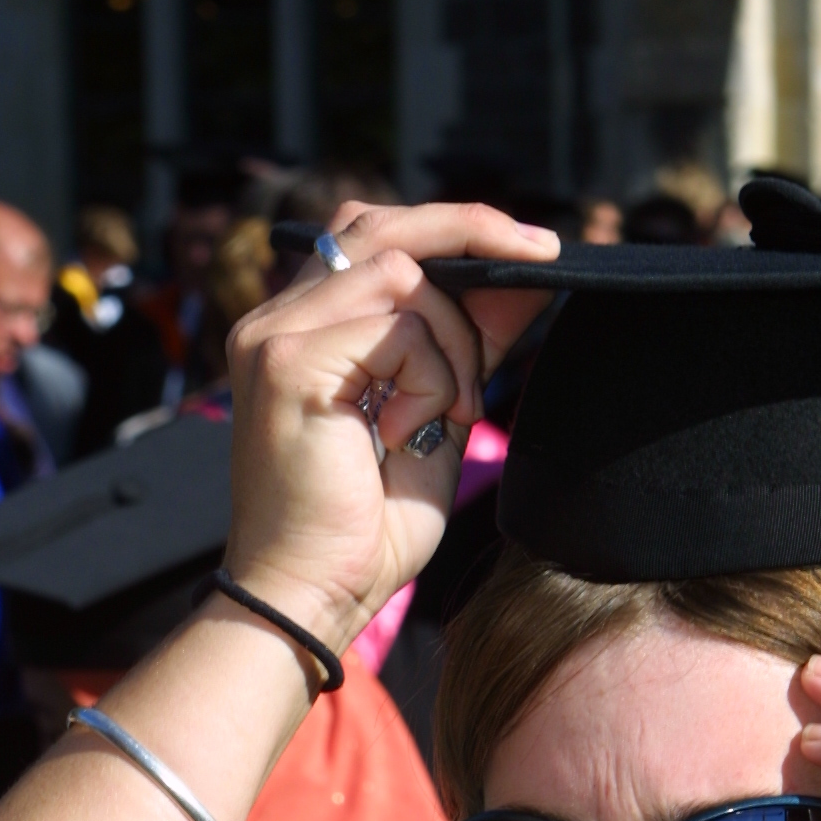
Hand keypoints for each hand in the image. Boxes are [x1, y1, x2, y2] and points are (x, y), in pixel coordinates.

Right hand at [223, 201, 558, 652]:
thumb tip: (524, 280)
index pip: (379, 238)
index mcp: (305, 330)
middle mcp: (277, 320)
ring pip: (403, 274)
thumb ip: (467, 348)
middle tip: (545, 257)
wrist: (313, 596)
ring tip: (450, 414)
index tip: (534, 254)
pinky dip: (429, 380)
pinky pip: (397, 329)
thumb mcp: (438, 418)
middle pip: (383, 224)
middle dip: (475, 231)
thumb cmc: (364, 531)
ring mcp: (274, 336)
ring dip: (454, 344)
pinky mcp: (289, 363)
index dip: (457, 235)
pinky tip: (408, 435)